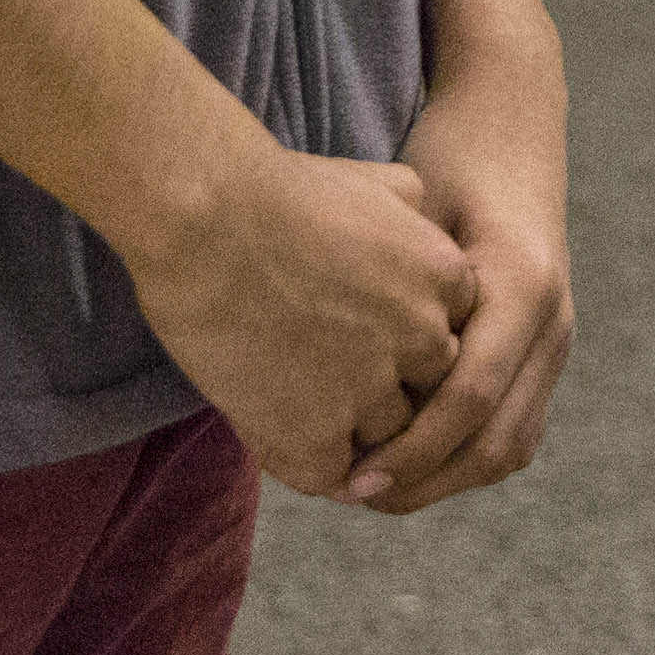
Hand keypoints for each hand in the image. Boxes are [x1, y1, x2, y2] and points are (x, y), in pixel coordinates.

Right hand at [122, 141, 477, 496]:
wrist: (206, 218)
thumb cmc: (276, 191)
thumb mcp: (374, 180)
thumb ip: (411, 209)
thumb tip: (416, 218)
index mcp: (446, 280)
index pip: (449, 337)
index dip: (406, 345)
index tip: (365, 340)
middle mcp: (424, 339)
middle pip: (423, 390)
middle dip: (386, 393)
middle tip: (330, 382)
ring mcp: (373, 391)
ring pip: (381, 437)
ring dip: (345, 431)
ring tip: (298, 411)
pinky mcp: (315, 435)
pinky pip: (329, 474)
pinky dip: (306, 463)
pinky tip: (278, 436)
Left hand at [349, 50, 573, 513]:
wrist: (511, 126)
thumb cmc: (448, 160)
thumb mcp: (414, 209)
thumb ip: (387, 285)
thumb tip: (325, 370)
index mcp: (523, 283)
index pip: (471, 398)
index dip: (409, 448)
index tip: (347, 477)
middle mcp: (554, 320)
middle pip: (497, 440)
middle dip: (423, 481)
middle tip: (351, 494)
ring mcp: (558, 339)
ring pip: (511, 447)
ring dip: (443, 480)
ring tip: (372, 487)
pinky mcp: (547, 351)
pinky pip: (515, 431)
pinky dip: (463, 459)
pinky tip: (406, 460)